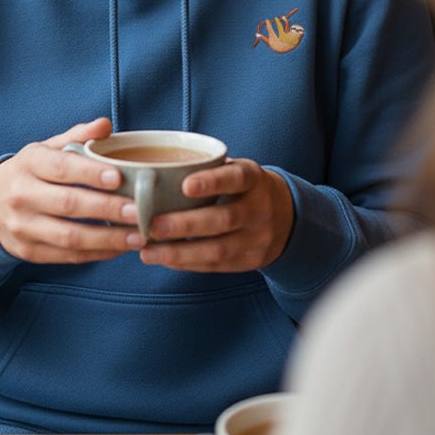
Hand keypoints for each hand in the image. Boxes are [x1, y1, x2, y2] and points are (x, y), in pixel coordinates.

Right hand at [0, 117, 135, 263]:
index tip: (119, 177)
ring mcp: (23, 226)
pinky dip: (96, 254)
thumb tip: (105, 125)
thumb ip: (77, 137)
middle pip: (68, 204)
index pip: (61, 168)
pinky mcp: (28, 251)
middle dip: (106, 208)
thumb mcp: (45, 149)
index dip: (90, 173)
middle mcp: (22, 195)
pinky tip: (119, 247)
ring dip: (107, 238)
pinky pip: (67, 256)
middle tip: (138, 210)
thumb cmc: (29, 173)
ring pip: (69, 236)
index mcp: (29, 164)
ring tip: (137, 235)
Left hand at [136, 159, 293, 273]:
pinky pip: (216, 265)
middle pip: (223, 219)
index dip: (211, 181)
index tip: (185, 185)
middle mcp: (258, 209)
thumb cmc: (241, 187)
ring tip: (148, 252)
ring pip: (218, 249)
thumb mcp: (234, 170)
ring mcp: (257, 239)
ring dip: (180, 252)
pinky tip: (164, 259)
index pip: (235, 178)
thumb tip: (148, 169)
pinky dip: (188, 263)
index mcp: (252, 179)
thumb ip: (204, 169)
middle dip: (185, 225)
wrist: (286, 217)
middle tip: (151, 225)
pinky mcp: (250, 262)